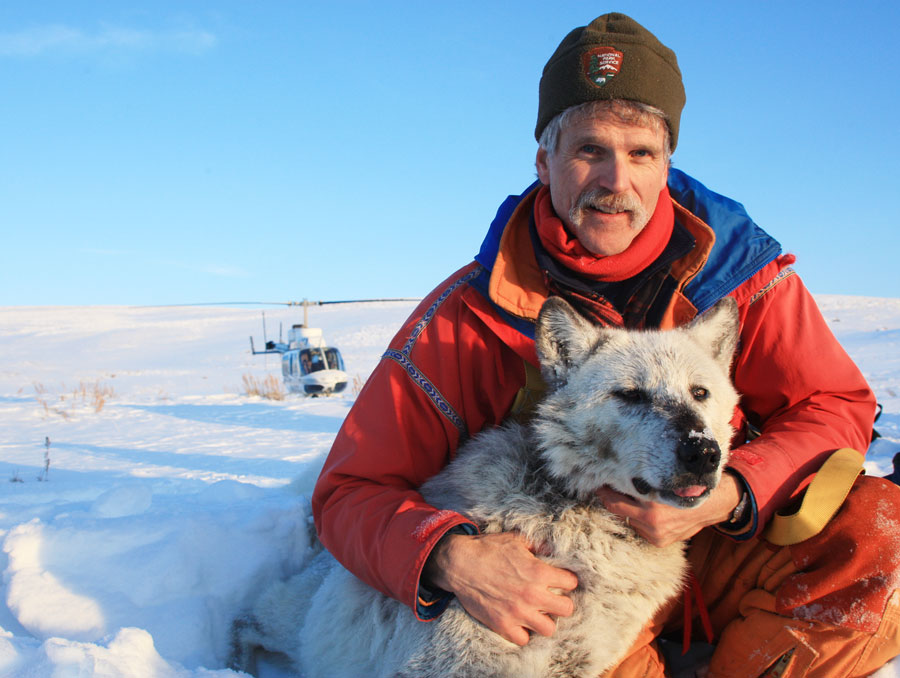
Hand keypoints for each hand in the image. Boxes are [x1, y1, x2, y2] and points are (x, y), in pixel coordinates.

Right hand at [423, 531, 577, 645]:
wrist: (460, 563)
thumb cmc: (488, 549)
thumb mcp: (516, 540)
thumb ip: (538, 545)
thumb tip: (553, 550)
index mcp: (539, 572)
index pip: (571, 582)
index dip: (566, 580)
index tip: (559, 580)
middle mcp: (533, 594)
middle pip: (567, 609)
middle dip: (562, 603)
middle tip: (551, 599)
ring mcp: (518, 612)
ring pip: (549, 629)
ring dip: (544, 620)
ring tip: (536, 613)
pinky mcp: (503, 624)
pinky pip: (523, 639)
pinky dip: (522, 633)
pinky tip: (518, 622)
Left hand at [595, 473, 741, 546]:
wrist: (709, 508)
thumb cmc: (686, 489)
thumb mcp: (664, 483)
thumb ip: (644, 484)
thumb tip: (618, 475)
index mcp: (652, 508)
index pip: (615, 502)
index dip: (604, 493)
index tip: (598, 484)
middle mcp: (651, 524)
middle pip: (618, 512)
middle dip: (609, 500)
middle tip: (602, 488)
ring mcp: (655, 535)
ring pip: (628, 520)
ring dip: (624, 510)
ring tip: (622, 497)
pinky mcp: (659, 542)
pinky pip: (639, 528)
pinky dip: (637, 519)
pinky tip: (639, 510)